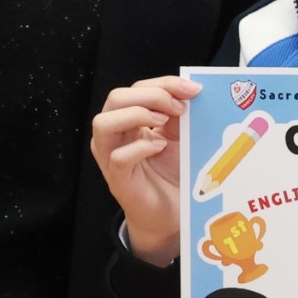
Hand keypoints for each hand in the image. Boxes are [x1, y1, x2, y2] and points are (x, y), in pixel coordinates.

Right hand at [90, 74, 201, 263]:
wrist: (172, 214)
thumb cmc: (173, 174)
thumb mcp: (180, 137)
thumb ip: (180, 116)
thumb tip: (192, 92)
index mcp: (129, 120)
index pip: (137, 89)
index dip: (164, 84)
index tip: (193, 88)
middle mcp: (115, 135)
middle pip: (117, 98)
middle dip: (151, 95)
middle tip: (180, 106)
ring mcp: (112, 157)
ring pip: (104, 123)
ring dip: (137, 114)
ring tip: (164, 121)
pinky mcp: (118, 180)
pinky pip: (119, 157)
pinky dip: (139, 147)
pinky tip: (160, 147)